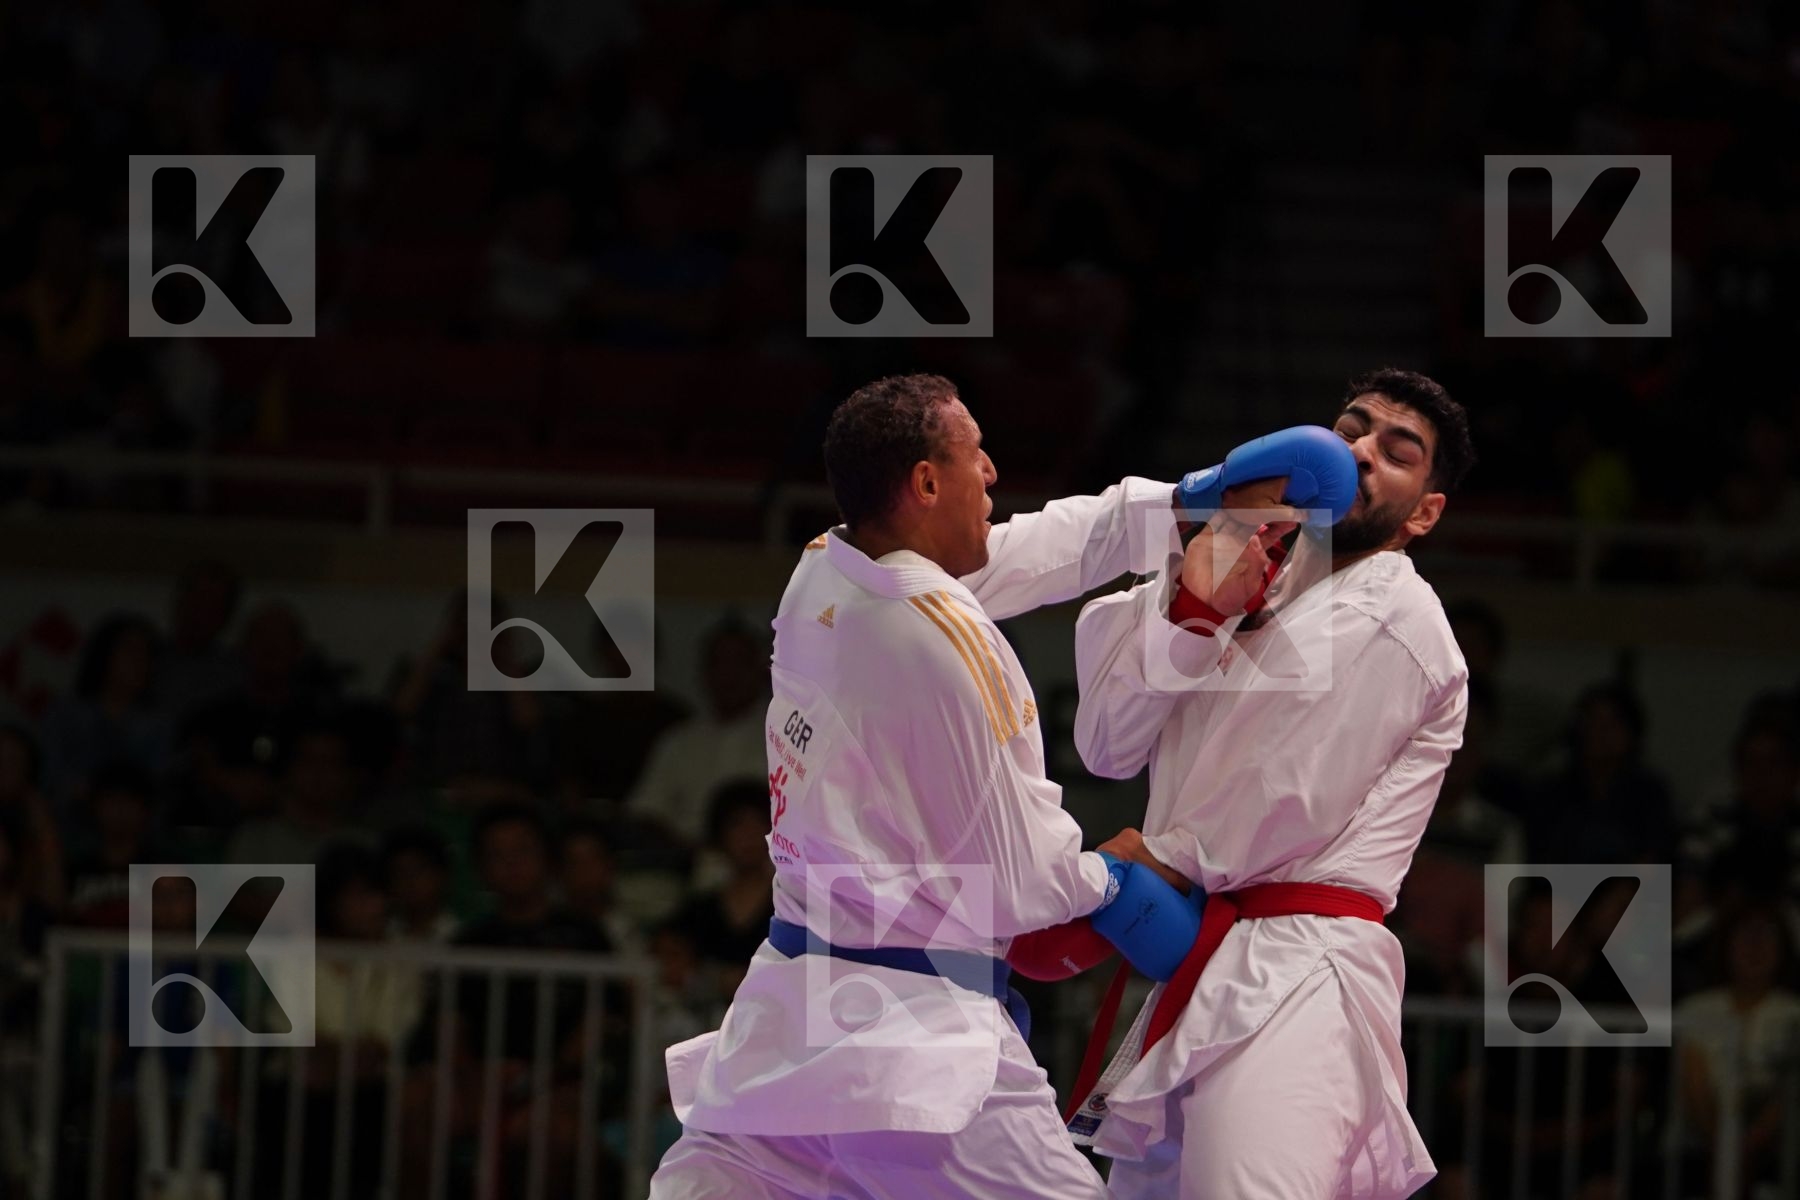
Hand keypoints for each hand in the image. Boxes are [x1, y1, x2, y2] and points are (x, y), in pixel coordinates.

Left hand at [1097, 827, 1190, 893]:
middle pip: (1138, 853)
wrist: (1102, 876)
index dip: (1158, 858)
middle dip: (1144, 866)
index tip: (1162, 871)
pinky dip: (1121, 875)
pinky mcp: (1098, 860)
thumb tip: (1189, 888)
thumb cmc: (1130, 867)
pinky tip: (1125, 886)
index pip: (1151, 846)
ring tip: (1138, 885)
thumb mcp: (1157, 871)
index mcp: (1132, 834)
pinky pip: (1114, 867)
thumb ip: (1174, 879)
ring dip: (1131, 871)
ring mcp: (1106, 849)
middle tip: (1151, 880)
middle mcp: (1118, 838)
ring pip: (1126, 861)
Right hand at [1179, 478, 1300, 615]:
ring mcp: (1222, 538)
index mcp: (1252, 552)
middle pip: (1253, 520)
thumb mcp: (1248, 585)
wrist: (1201, 601)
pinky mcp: (1206, 537)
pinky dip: (1219, 509)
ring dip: (1242, 504)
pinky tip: (1227, 499)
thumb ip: (1255, 564)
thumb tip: (1256, 539)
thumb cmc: (1228, 597)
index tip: (1293, 514)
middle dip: (1262, 508)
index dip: (1280, 524)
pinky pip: (1214, 520)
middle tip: (1273, 493)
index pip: (1269, 534)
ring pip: (1234, 516)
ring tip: (1252, 490)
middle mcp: (1239, 542)